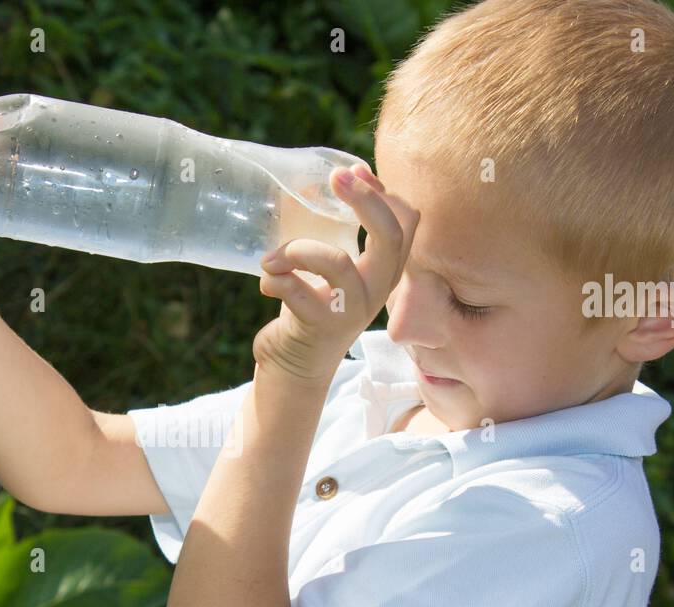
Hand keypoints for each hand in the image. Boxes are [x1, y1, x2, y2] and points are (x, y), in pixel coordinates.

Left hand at [255, 163, 417, 386]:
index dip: (383, 192)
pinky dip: (274, 280)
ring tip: (271, 259)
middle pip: (390, 236)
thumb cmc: (310, 307)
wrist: (294, 367)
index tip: (351, 172)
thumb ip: (332, 229)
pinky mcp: (321, 328)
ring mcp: (351, 311)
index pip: (406, 223)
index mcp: (383, 271)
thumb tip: (325, 178)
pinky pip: (297, 292)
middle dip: (364, 200)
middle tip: (335, 178)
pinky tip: (266, 282)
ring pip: (336, 261)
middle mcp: (376, 290)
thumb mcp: (329, 267)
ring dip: (296, 250)